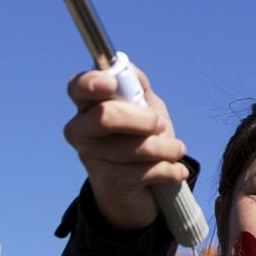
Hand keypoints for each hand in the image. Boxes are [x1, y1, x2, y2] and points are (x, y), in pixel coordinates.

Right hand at [63, 65, 186, 232]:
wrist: (141, 188)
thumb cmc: (141, 138)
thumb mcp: (145, 107)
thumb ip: (136, 86)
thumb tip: (127, 67)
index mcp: (88, 105)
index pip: (78, 87)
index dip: (92, 83)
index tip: (112, 83)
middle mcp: (81, 130)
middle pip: (105, 116)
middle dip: (141, 119)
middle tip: (160, 124)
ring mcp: (90, 157)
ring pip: (132, 147)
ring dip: (165, 148)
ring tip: (178, 150)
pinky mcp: (107, 182)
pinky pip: (143, 171)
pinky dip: (168, 170)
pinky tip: (177, 171)